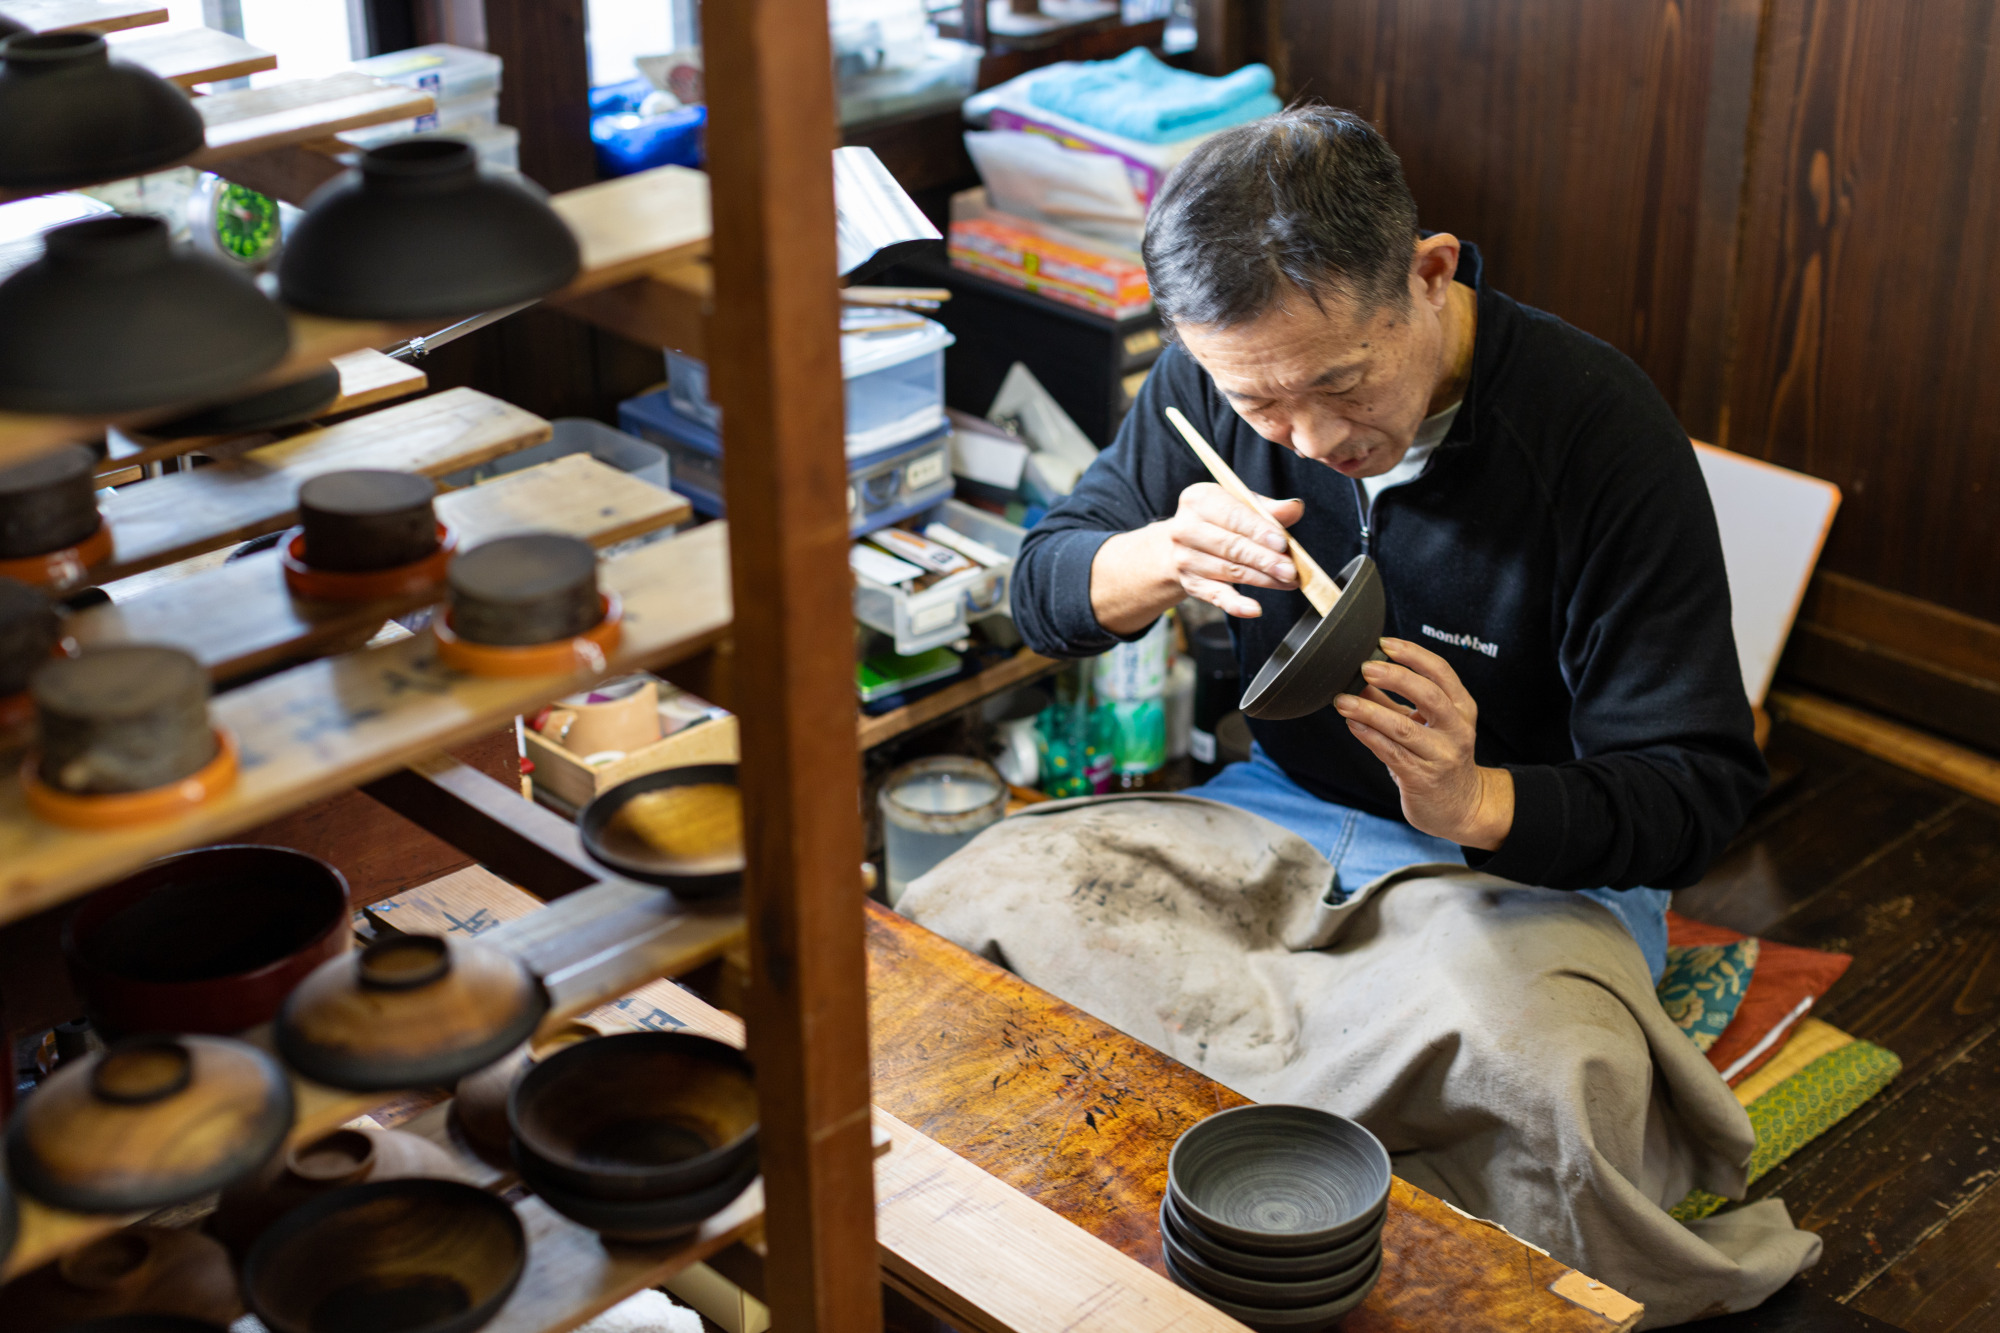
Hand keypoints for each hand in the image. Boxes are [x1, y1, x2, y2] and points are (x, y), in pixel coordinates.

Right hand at [1155, 482, 1304, 617]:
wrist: (1186, 543)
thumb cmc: (1220, 520)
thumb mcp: (1242, 506)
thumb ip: (1269, 509)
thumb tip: (1295, 507)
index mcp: (1199, 500)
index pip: (1233, 516)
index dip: (1259, 531)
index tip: (1282, 543)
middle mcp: (1185, 528)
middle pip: (1231, 546)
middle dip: (1264, 560)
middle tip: (1290, 570)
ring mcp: (1185, 558)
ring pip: (1230, 571)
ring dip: (1262, 579)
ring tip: (1287, 582)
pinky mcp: (1191, 583)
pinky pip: (1216, 596)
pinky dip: (1236, 605)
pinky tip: (1254, 609)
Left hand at [1333, 637, 1513, 849]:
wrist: (1462, 806)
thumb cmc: (1440, 759)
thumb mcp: (1428, 725)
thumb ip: (1396, 702)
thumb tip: (1361, 677)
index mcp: (1461, 708)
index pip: (1441, 672)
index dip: (1413, 654)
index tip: (1385, 643)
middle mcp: (1456, 729)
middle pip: (1429, 694)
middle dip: (1395, 677)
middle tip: (1366, 667)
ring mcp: (1441, 755)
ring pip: (1403, 727)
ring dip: (1370, 710)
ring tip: (1343, 700)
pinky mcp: (1422, 778)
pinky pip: (1391, 753)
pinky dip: (1369, 736)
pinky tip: (1353, 725)